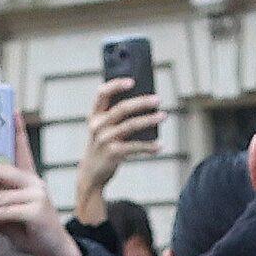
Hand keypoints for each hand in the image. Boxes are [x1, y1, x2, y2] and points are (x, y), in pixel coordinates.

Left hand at [0, 158, 81, 255]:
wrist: (56, 252)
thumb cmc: (34, 236)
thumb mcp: (10, 219)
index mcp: (29, 181)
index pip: (2, 171)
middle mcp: (35, 184)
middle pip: (2, 174)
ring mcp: (38, 197)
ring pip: (2, 196)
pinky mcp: (37, 212)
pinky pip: (8, 211)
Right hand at [75, 77, 163, 220]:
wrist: (91, 174)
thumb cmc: (102, 148)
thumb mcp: (102, 130)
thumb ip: (115, 118)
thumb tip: (143, 105)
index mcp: (95, 115)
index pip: (102, 93)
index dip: (116, 85)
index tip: (132, 81)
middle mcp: (98, 125)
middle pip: (122, 108)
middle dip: (142, 102)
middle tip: (158, 99)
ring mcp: (105, 139)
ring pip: (131, 125)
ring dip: (149, 120)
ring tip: (163, 116)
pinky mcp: (113, 154)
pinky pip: (135, 147)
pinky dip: (149, 146)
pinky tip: (160, 145)